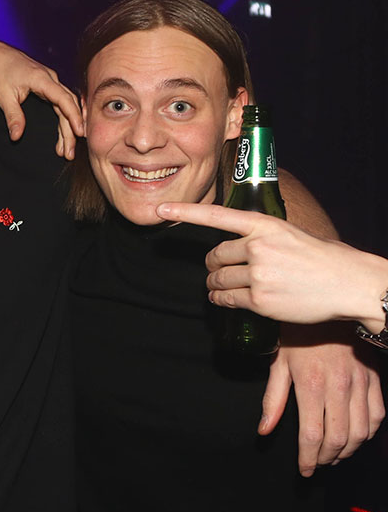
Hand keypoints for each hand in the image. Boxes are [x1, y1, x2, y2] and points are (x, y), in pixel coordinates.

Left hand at [0, 41, 83, 158]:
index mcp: (42, 79)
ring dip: (68, 127)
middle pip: (68, 105)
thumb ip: (13, 116)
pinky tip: (64, 133)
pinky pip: (60, 102)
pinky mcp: (45, 85)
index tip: (79, 133)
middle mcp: (50, 78)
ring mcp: (49, 81)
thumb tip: (16, 137)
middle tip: (69, 153)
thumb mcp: (4, 96)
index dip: (74, 116)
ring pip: (65, 105)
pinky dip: (63, 118)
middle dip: (72, 129)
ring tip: (65, 149)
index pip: (64, 99)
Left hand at [155, 202, 387, 328]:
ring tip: (218, 287)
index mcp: (264, 224)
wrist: (350, 284)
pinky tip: (225, 300)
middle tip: (217, 270)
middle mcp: (258, 247)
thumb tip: (235, 247)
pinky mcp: (260, 300)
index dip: (185, 213)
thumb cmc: (322, 259)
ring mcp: (258, 274)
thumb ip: (261, 236)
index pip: (216, 216)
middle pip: (214, 256)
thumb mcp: (290, 234)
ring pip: (218, 279)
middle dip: (212, 265)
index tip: (162, 210)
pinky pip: (227, 300)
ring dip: (214, 285)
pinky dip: (222, 301)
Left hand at [260, 324, 383, 476]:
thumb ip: (272, 400)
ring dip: (348, 450)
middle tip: (317, 463)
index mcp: (311, 384)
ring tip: (333, 455)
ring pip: (361, 432)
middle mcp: (339, 388)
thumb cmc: (299, 332)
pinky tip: (356, 436)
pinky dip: (368, 433)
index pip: (312, 435)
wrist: (329, 303)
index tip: (304, 470)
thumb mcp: (279, 363)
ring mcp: (361, 384)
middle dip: (326, 458)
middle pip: (338, 439)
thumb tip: (264, 430)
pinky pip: (378, 415)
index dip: (308, 458)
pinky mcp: (374, 379)